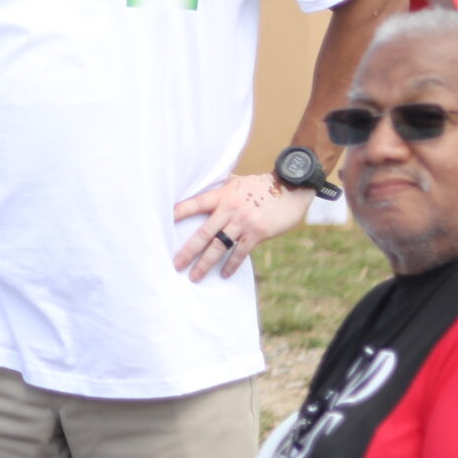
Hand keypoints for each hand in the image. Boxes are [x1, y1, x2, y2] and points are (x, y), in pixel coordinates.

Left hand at [170, 172, 310, 279]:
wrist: (292, 187)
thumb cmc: (264, 185)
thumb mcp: (240, 181)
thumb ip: (224, 187)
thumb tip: (208, 186)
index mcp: (223, 194)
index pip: (196, 203)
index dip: (180, 212)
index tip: (164, 221)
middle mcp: (230, 208)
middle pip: (203, 233)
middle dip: (188, 251)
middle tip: (175, 264)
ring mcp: (243, 222)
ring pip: (219, 246)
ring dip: (205, 263)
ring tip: (194, 276)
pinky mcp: (257, 233)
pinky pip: (240, 252)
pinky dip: (231, 265)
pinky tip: (223, 274)